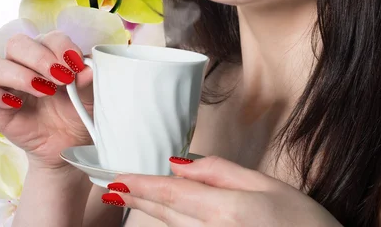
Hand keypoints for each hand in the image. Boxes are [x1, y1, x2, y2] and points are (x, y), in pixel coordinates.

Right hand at [0, 30, 93, 170]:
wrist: (67, 145)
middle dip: (39, 58)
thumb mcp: (90, 97)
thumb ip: (88, 81)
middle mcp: (23, 63)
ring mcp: (3, 83)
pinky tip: (15, 104)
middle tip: (61, 78)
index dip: (62, 47)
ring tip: (43, 91)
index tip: (76, 65)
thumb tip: (89, 69)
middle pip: (17, 44)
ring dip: (18, 75)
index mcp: (48, 53)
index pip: (49, 37)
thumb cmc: (77, 112)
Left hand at [102, 155, 343, 225]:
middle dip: (138, 198)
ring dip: (153, 214)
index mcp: (226, 211)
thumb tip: (181, 163)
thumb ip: (221, 172)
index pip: (170, 194)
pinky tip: (169, 216)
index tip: (113, 177)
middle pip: (166, 215)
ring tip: (133, 196)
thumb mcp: (268, 187)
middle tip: (112, 185)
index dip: (139, 184)